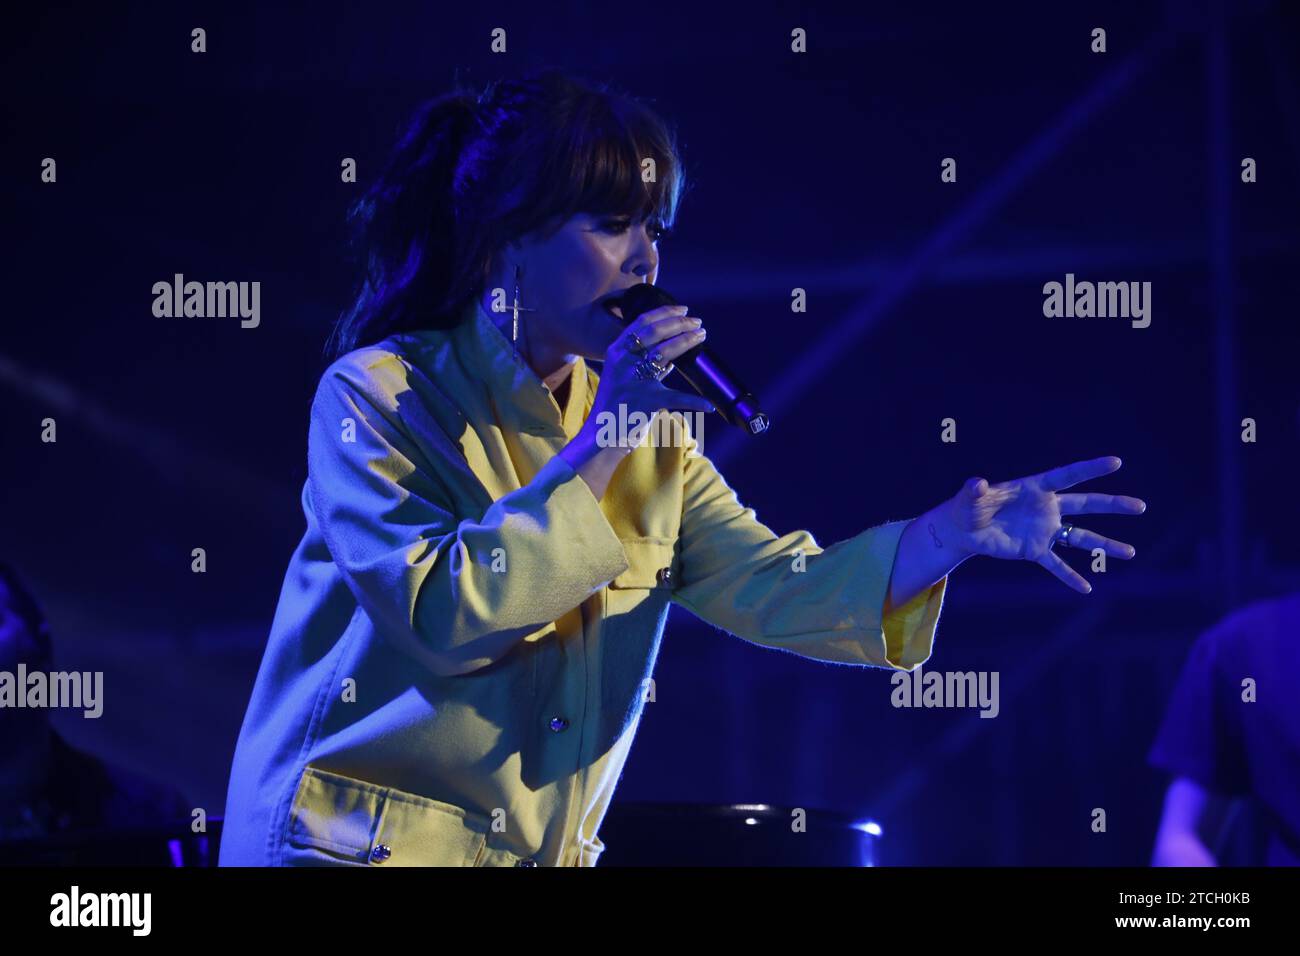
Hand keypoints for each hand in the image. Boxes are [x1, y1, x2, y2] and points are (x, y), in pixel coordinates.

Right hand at [584, 303, 714, 448]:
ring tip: (701, 336)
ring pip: (664, 354)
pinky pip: (677, 398)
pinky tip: (708, 405)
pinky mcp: (646, 402)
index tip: (683, 310)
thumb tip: (672, 356)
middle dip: (680, 324)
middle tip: (698, 322)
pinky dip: (695, 402)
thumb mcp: (622, 376)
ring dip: (687, 342)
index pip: (641, 323)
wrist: (600, 434)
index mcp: (616, 352)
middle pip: (655, 333)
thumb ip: (643, 364)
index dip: (665, 313)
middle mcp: (623, 362)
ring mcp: (633, 380)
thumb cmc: (616, 405)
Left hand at [950, 455, 1145, 593]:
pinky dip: (1069, 576)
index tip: (1116, 462)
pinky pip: (1056, 565)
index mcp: (1034, 488)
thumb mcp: (970, 497)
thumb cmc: (968, 506)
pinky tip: (1086, 589)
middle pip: (1085, 504)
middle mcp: (1046, 508)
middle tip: (1140, 506)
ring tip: (1131, 553)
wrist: (964, 529)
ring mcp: (1044, 530)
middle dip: (1112, 505)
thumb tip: (977, 484)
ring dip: (1105, 545)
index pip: (1067, 476)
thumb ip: (975, 490)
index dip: (1090, 468)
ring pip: (1080, 537)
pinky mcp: (1035, 550)